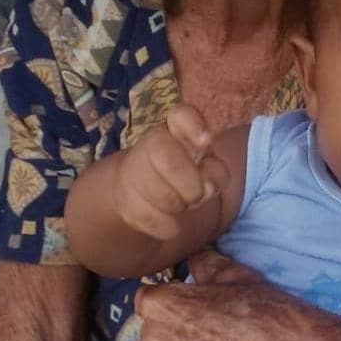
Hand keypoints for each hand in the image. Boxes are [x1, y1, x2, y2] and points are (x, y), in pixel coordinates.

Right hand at [113, 106, 228, 239]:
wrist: (144, 190)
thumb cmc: (187, 173)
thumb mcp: (209, 170)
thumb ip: (216, 174)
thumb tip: (208, 186)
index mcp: (177, 129)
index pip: (181, 115)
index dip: (193, 125)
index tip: (206, 141)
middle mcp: (153, 143)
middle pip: (166, 157)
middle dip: (189, 184)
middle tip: (195, 195)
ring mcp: (134, 169)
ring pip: (159, 193)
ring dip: (177, 206)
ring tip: (180, 204)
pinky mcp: (124, 199)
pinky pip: (148, 217)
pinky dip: (165, 226)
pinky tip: (167, 222)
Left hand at [133, 250, 340, 340]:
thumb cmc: (271, 315)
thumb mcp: (239, 277)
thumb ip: (206, 264)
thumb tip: (192, 258)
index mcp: (162, 306)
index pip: (149, 300)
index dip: (173, 303)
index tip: (194, 309)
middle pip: (148, 336)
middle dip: (170, 335)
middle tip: (205, 338)